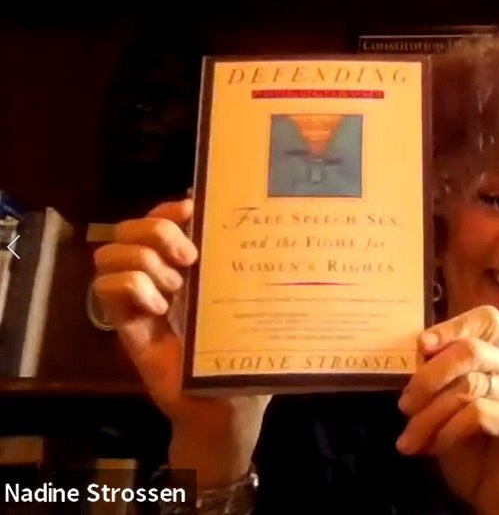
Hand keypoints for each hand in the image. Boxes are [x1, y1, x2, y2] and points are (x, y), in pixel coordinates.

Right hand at [92, 197, 269, 487]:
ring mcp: (140, 299)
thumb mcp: (255, 307)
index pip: (164, 218)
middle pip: (131, 226)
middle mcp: (161, 276)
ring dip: (143, 262)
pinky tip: (157, 308)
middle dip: (156, 231)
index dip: (169, 208)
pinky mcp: (125, 325)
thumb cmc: (244, 353)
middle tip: (189, 259)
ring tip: (174, 290)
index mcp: (192, 267)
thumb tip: (277, 230)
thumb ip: (259, 275)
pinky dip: (130, 288)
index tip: (191, 212)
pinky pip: (105, 287)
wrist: (225, 407)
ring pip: (111, 251)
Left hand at [395, 306, 498, 514]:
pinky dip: (449, 429)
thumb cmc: (473, 452)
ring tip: (411, 438)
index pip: (487, 321)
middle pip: (473, 350)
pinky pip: (480, 414)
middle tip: (405, 404)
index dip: (451, 327)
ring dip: (431, 413)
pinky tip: (436, 447)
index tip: (419, 346)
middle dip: (430, 375)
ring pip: (471, 385)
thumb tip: (417, 351)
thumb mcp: (447, 409)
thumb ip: (441, 379)